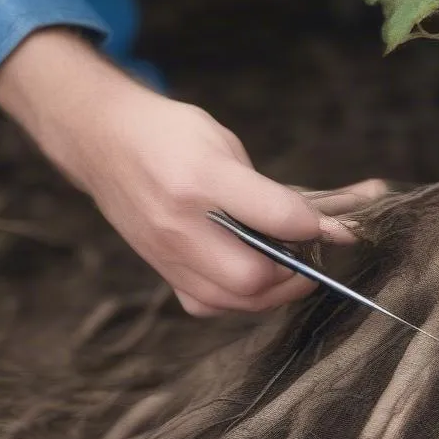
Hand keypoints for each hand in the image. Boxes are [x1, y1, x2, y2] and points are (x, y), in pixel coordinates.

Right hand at [0, 29, 388, 315]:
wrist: (101, 139)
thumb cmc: (171, 135)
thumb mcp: (223, 143)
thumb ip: (268, 188)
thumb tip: (324, 225)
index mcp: (200, 177)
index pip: (276, 216)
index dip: (315, 226)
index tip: (338, 229)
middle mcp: (179, 222)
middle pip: (253, 277)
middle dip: (294, 273)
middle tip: (312, 257)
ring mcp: (166, 253)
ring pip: (234, 299)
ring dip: (274, 292)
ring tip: (293, 271)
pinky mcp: (162, 270)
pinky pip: (209, 304)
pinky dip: (239, 300)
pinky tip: (253, 281)